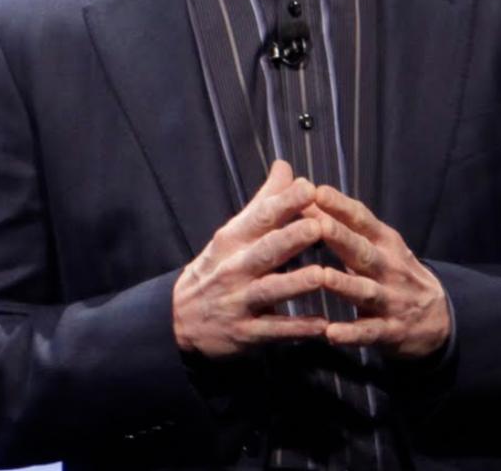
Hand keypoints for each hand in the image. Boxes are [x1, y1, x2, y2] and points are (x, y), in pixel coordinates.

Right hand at [172, 160, 333, 358]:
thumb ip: (263, 202)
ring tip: (321, 275)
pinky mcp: (246, 333)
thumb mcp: (232, 234)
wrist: (178, 318)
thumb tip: (285, 167)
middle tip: (318, 226)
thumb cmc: (216, 268)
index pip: (259, 217)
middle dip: (290, 239)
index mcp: (233, 240)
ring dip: (296, 283)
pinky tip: (322, 325)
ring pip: (270, 291)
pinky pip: (275, 331)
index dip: (284, 203)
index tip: (309, 187)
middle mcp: (235, 268)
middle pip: (265, 251)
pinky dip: (297, 329)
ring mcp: (239, 302)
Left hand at [309, 185, 450, 359]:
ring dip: (345, 284)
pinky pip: (369, 332)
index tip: (317, 191)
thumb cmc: (395, 272)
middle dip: (342, 238)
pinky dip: (351, 334)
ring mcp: (392, 300)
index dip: (341, 206)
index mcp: (385, 243)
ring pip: (366, 291)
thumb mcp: (379, 244)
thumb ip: (346, 222)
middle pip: (363, 251)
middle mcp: (390, 268)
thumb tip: (308, 192)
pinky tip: (331, 334)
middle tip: (319, 225)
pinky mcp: (391, 331)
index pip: (363, 220)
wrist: (440, 318)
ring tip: (323, 277)